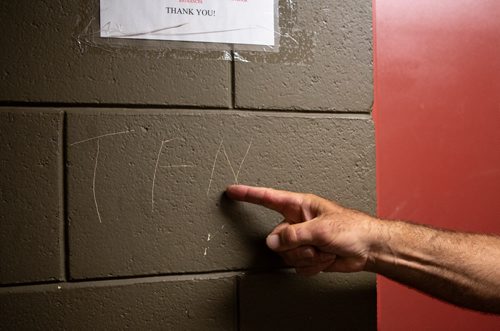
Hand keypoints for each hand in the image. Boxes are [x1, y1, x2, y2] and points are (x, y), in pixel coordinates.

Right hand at [226, 185, 376, 275]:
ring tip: (324, 250)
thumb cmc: (352, 228)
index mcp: (299, 206)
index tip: (232, 191)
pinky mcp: (308, 254)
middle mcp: (298, 222)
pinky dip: (312, 266)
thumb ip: (293, 235)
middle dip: (296, 246)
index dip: (248, 194)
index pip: (267, 198)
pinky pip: (297, 266)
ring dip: (308, 257)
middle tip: (314, 244)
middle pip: (277, 238)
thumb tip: (271, 242)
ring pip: (287, 255)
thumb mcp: (320, 229)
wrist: (368, 248)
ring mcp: (302, 239)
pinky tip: (325, 258)